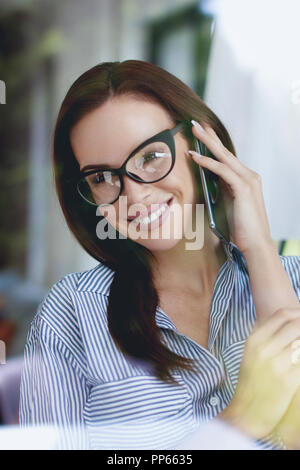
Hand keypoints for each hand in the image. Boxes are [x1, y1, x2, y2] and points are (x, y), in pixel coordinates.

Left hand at [188, 120, 272, 254]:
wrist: (254, 244)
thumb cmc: (239, 229)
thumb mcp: (227, 205)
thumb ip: (219, 192)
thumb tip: (204, 182)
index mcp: (245, 180)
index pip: (227, 157)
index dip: (214, 144)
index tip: (202, 132)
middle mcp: (249, 176)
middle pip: (225, 151)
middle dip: (210, 136)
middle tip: (195, 122)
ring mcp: (248, 181)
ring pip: (224, 156)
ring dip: (207, 142)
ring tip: (193, 130)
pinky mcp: (244, 188)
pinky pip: (223, 170)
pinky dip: (208, 162)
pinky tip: (195, 156)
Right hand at [219, 307, 299, 440]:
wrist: (246, 413)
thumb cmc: (252, 383)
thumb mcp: (251, 355)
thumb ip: (266, 336)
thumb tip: (287, 319)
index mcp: (255, 340)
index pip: (282, 315)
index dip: (298, 312)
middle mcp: (264, 349)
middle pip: (296, 324)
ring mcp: (276, 365)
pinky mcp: (288, 381)